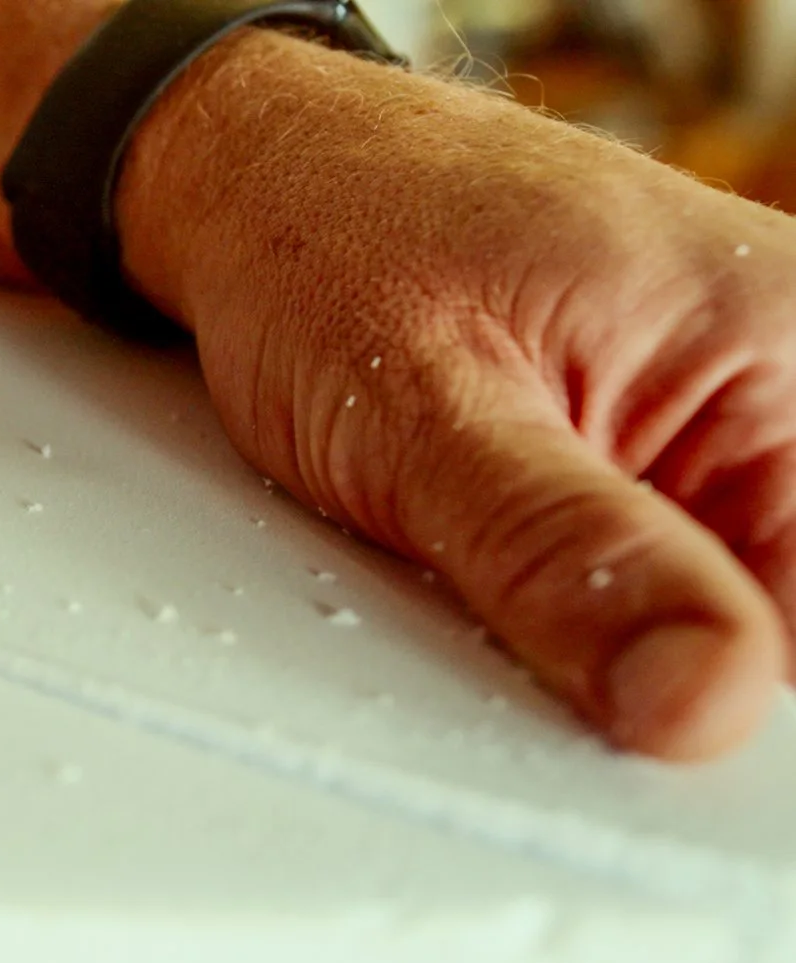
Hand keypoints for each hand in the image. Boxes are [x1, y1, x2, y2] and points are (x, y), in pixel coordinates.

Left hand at [120, 32, 793, 759]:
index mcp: (788, 354)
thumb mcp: (425, 414)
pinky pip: (640, 589)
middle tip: (506, 630)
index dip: (714, 699)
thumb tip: (700, 699)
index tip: (621, 735)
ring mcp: (725, 433)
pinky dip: (559, 613)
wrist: (266, 181)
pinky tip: (486, 570)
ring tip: (476, 564)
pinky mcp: (657, 469)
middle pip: (762, 631)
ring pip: (694, 625)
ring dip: (588, 642)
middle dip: (644, 670)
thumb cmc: (331, 245)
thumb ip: (562, 560)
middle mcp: (784, 388)